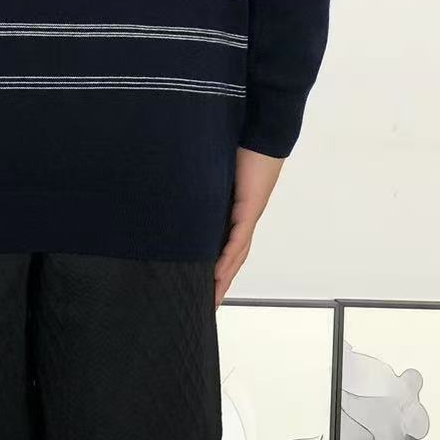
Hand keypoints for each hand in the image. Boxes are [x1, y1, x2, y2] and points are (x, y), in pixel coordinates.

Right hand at [214, 147, 282, 306]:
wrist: (263, 133)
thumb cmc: (240, 147)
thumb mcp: (213, 172)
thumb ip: (200, 185)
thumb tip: (176, 186)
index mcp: (235, 212)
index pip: (225, 246)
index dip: (216, 268)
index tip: (203, 286)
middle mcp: (243, 219)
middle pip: (232, 260)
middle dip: (220, 284)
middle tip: (208, 306)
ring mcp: (248, 216)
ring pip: (236, 257)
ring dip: (224, 279)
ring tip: (211, 299)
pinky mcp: (249, 210)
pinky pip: (237, 241)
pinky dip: (227, 259)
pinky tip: (218, 275)